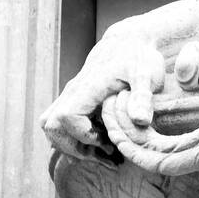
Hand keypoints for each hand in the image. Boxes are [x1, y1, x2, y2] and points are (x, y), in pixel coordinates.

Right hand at [40, 34, 167, 160]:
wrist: (129, 42)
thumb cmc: (139, 57)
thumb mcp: (147, 74)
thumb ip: (142, 96)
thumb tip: (141, 121)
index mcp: (87, 87)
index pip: (66, 117)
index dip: (82, 134)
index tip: (107, 140)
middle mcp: (73, 92)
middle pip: (51, 126)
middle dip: (74, 147)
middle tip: (105, 155)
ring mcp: (71, 96)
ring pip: (52, 127)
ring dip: (72, 145)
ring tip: (104, 154)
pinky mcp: (75, 100)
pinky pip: (61, 124)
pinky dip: (75, 138)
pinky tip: (102, 144)